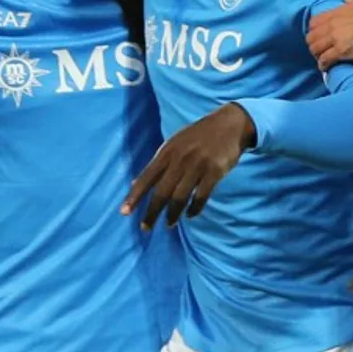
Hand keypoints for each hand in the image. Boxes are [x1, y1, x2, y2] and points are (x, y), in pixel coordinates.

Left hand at [121, 103, 256, 228]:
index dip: (134, 196)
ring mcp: (197, 166)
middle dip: (152, 212)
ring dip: (173, 214)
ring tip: (169, 224)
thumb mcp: (174, 144)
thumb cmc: (197, 136)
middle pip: (161, 192)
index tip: (123, 212)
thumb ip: (157, 164)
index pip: (146, 177)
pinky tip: (190, 215)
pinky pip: (201, 196)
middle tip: (145, 228)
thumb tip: (134, 183)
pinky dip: (194, 209)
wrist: (229, 124)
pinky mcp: (214, 172)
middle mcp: (180, 159)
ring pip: (180, 197)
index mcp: (167, 152)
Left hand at [306, 0, 352, 69]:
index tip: (321, 35)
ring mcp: (336, 37)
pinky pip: (325, 59)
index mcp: (340, 10)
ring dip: (318, 54)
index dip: (316, 30)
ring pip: (315, 48)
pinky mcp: (342, 51)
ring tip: (323, 59)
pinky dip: (324, 65)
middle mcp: (334, 24)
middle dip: (314, 43)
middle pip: (312, 36)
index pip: (315, 21)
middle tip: (321, 49)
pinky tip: (327, 68)